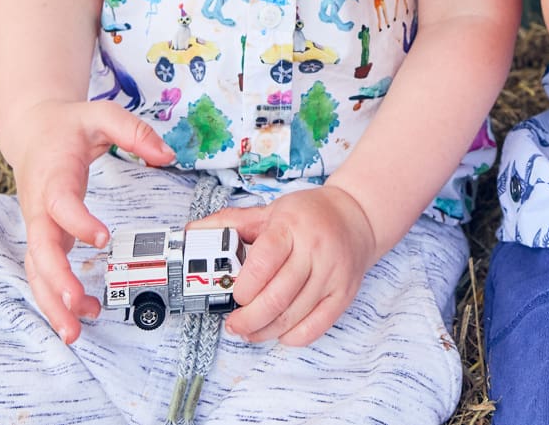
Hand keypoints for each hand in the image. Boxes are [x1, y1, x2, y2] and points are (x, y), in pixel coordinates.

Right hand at [8, 99, 175, 343]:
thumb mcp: (102, 114)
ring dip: (53, 302)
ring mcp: (38, 225)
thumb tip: (168, 156)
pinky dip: (56, 297)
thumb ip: (135, 132)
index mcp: (52, 176)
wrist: (33, 130)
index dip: (78, 222)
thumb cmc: (69, 125)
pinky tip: (79, 316)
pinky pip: (44, 272)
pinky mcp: (44, 237)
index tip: (102, 239)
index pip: (60, 204)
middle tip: (78, 304)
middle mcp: (39, 207)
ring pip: (37, 271)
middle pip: (40, 250)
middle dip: (56, 281)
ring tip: (75, 331)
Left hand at [194, 185, 378, 345]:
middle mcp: (315, 250)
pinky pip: (316, 327)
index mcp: (291, 227)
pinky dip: (292, 336)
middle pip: (276, 297)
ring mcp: (333, 274)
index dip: (243, 287)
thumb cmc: (308, 215)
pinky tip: (279, 332)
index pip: (263, 263)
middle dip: (247, 319)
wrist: (356, 216)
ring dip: (264, 331)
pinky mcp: (345, 293)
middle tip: (234, 324)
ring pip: (293, 316)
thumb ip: (230, 223)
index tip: (232, 294)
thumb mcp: (270, 211)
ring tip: (249, 331)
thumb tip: (191, 232)